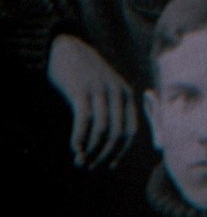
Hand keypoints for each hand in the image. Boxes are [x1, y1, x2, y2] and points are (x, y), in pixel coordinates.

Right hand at [47, 34, 137, 169]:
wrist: (66, 49)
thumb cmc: (85, 75)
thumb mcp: (106, 89)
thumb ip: (113, 110)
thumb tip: (113, 144)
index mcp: (127, 95)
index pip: (131, 131)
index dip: (122, 151)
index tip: (111, 166)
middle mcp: (118, 93)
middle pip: (118, 134)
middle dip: (105, 155)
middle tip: (91, 167)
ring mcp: (100, 91)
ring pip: (102, 130)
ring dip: (91, 151)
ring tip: (80, 161)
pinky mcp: (81, 91)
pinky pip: (84, 121)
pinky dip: (80, 138)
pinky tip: (74, 148)